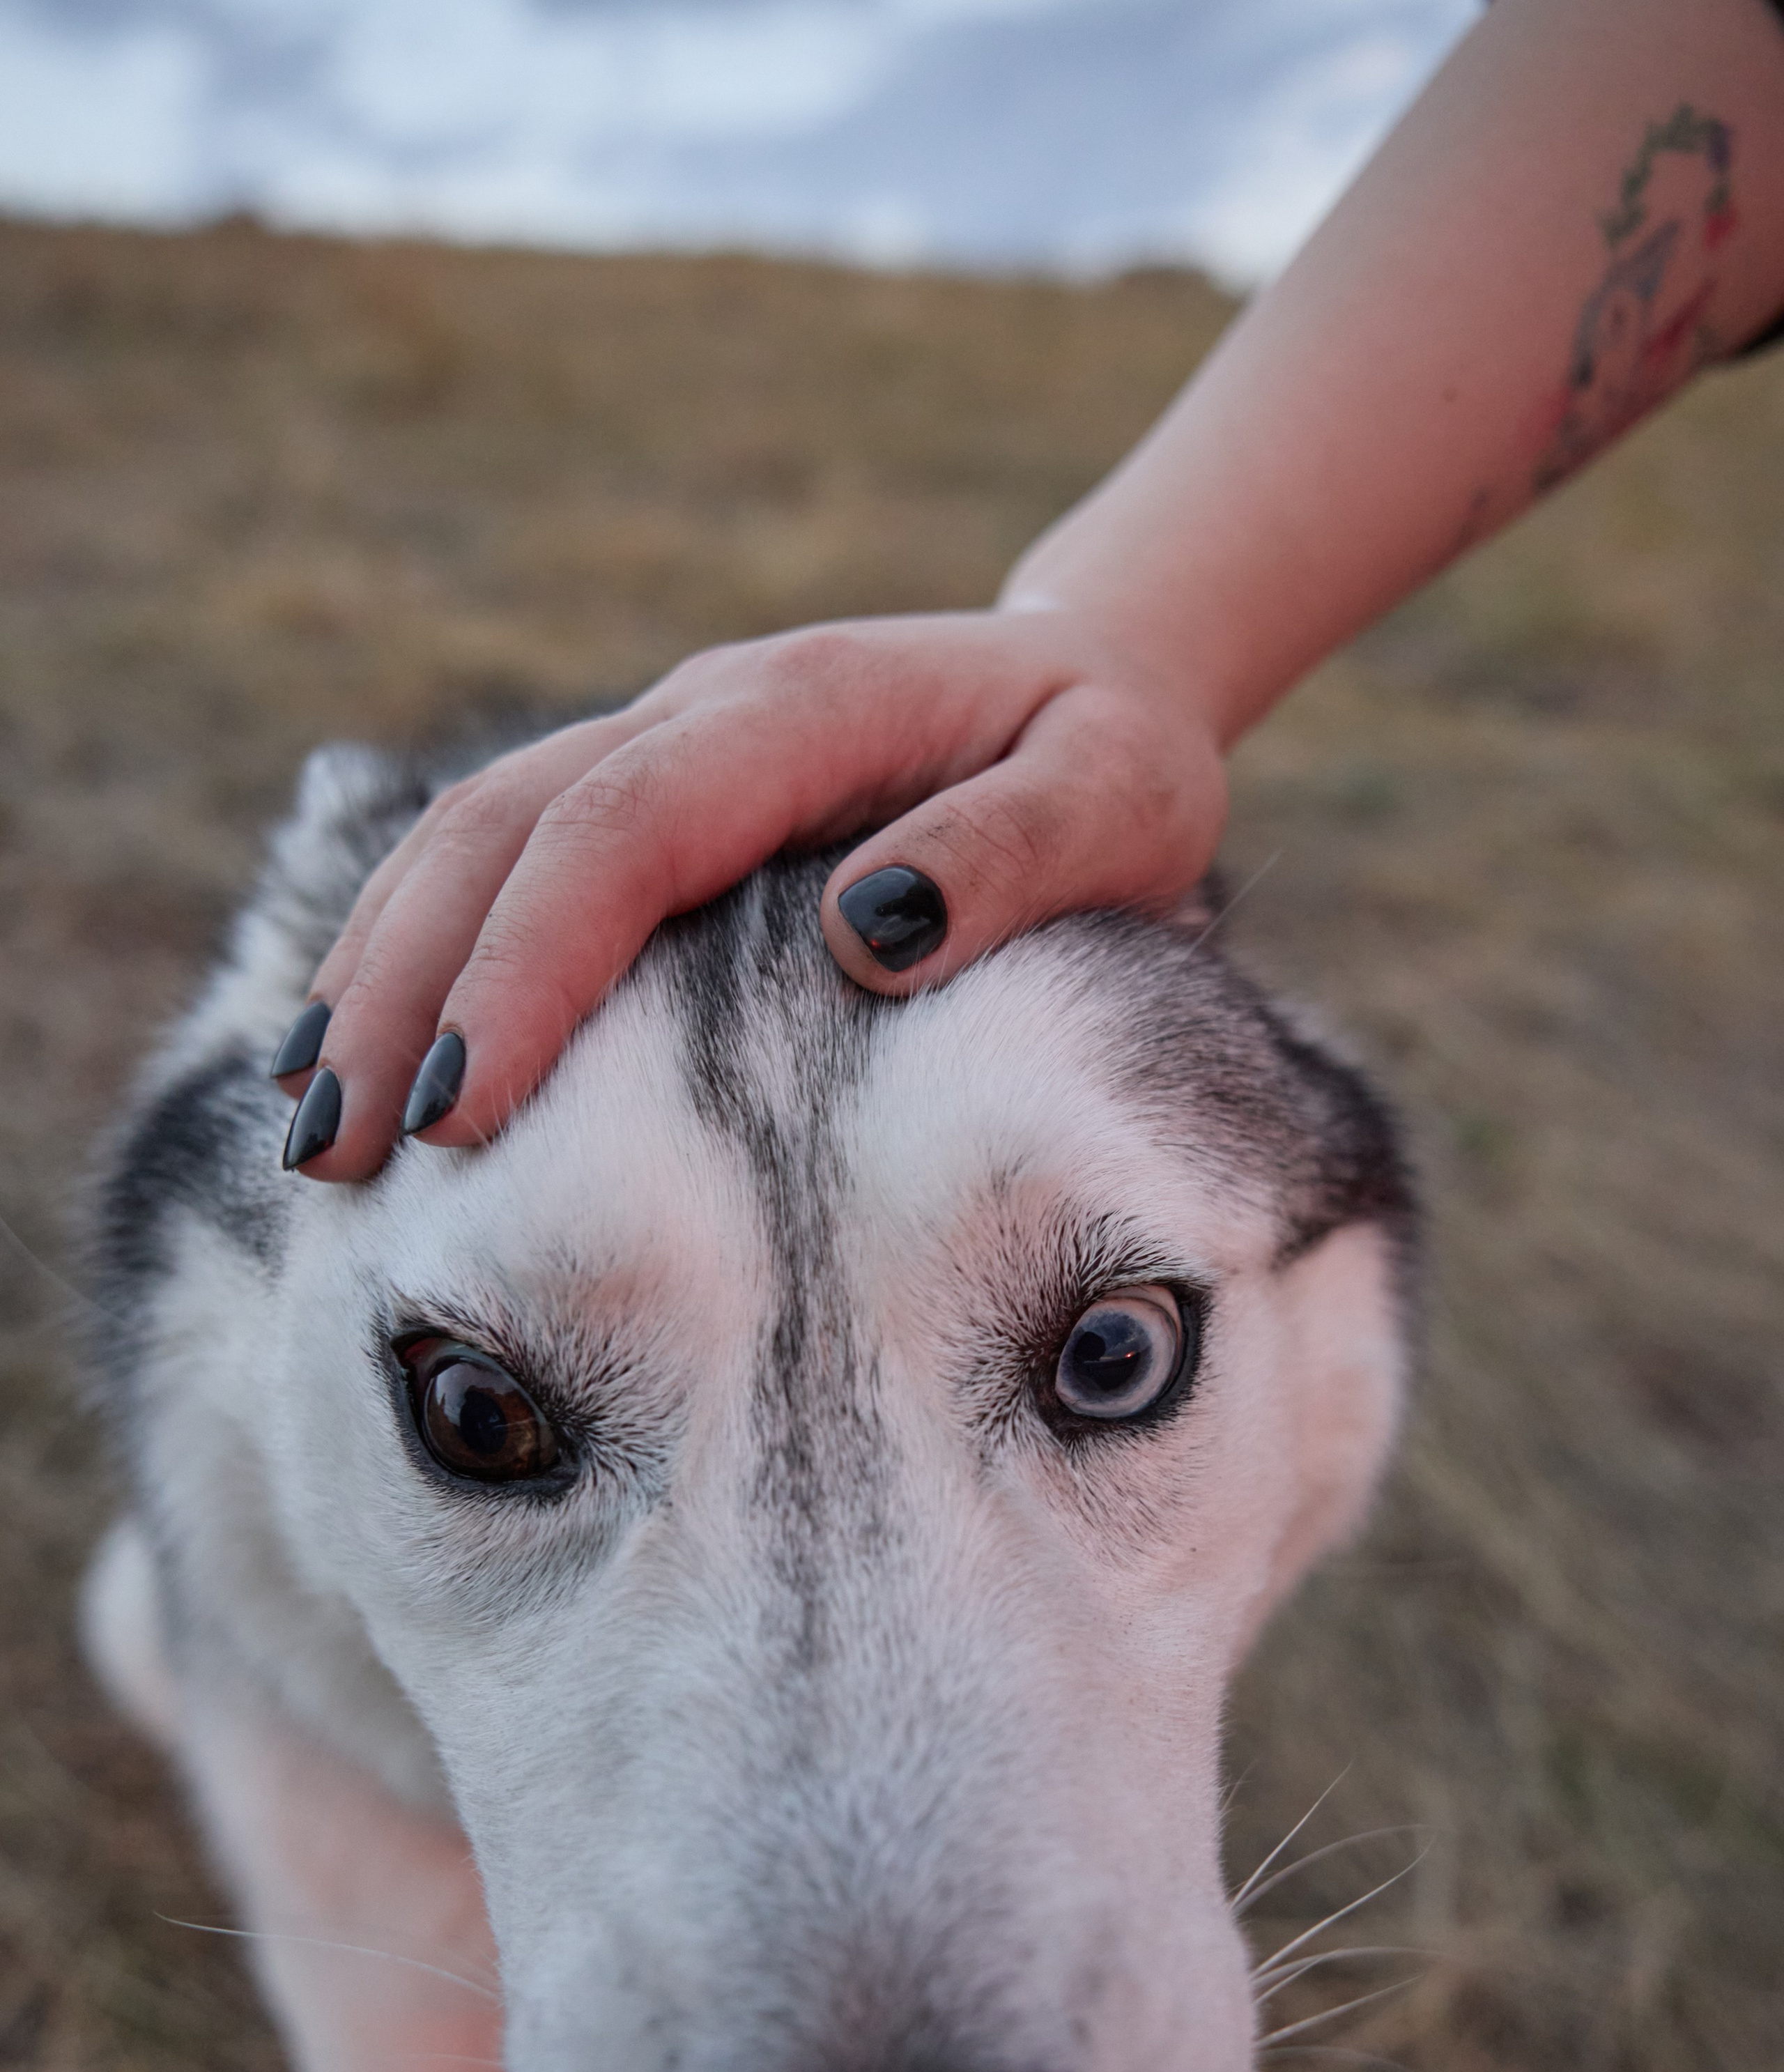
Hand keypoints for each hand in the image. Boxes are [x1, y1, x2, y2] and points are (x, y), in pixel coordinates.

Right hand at [276, 605, 1227, 1178]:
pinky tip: (359, 1051)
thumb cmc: (1115, 762)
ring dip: (378, 974)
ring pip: (468, 838)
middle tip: (337, 1157)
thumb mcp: (1122, 798)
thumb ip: (1015, 852)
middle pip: (503, 832)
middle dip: (403, 992)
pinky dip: (412, 948)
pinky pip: (494, 859)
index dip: (529, 967)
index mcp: (804, 709)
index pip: (625, 832)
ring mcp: (659, 746)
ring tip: (310, 1131)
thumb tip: (868, 930)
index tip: (463, 1110)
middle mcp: (702, 712)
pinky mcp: (644, 797)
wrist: (1098, 677)